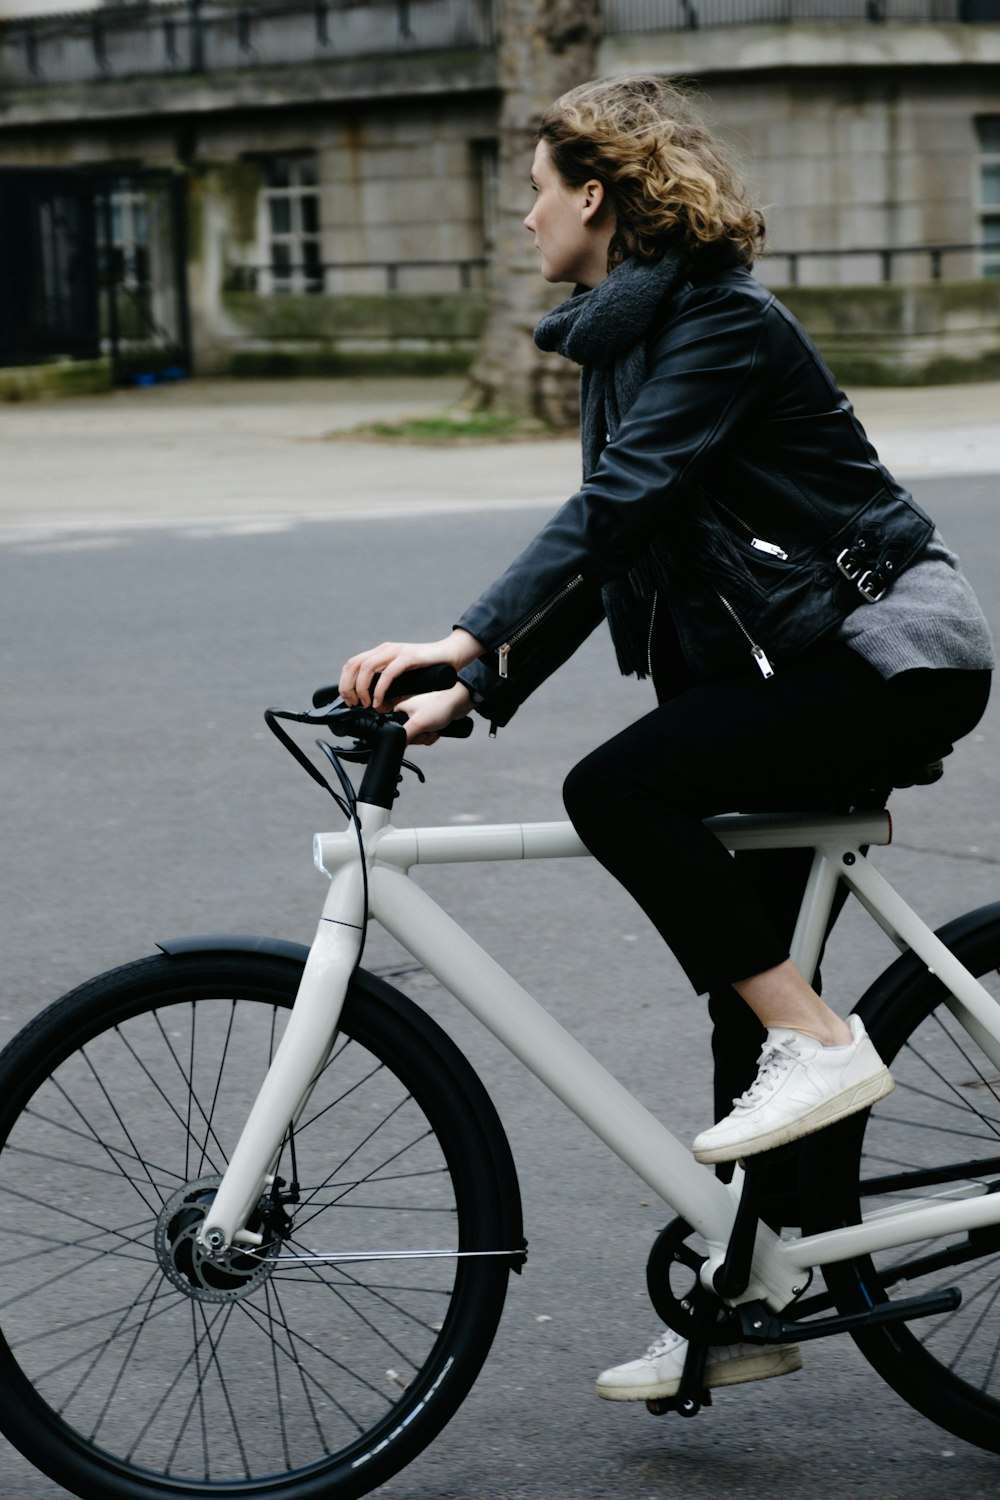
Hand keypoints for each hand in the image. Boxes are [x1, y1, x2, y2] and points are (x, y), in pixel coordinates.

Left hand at [339, 630, 481, 710]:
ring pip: (366, 668)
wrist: (452, 655)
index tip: (349, 700)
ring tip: (367, 704)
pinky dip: (379, 690)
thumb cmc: (429, 668)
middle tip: (355, 704)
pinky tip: (379, 701)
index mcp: (381, 652)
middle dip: (349, 687)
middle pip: (354, 665)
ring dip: (362, 689)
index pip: (352, 664)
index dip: (345, 683)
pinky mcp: (409, 657)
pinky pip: (388, 673)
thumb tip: (377, 705)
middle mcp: (386, 649)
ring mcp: (397, 651)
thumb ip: (389, 687)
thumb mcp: (403, 677)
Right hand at [395, 683, 473, 745]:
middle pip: (408, 735)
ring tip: (434, 729)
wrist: (459, 703)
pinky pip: (427, 735)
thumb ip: (404, 736)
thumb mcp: (418, 723)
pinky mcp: (430, 722)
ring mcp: (421, 717)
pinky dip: (432, 736)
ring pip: (418, 736)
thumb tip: (397, 744)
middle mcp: (410, 712)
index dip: (404, 734)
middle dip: (419, 737)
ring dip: (427, 737)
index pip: (395, 728)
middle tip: (426, 730)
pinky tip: (437, 731)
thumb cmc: (440, 706)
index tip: (412, 732)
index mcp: (402, 708)